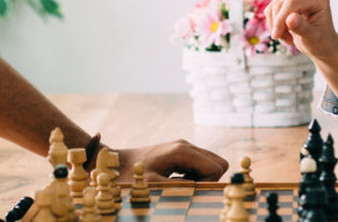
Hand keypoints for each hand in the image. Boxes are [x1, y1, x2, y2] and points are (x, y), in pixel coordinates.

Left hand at [114, 140, 228, 181]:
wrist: (118, 162)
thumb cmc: (133, 175)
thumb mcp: (155, 185)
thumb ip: (181, 187)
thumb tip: (201, 190)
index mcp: (182, 151)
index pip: (215, 167)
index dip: (209, 183)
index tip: (191, 190)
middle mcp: (186, 145)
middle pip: (219, 162)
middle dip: (210, 178)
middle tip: (190, 187)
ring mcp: (184, 146)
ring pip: (211, 162)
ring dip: (202, 177)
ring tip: (182, 183)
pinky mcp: (181, 151)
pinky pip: (200, 163)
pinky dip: (195, 174)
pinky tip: (178, 179)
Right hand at [265, 0, 337, 56]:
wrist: (322, 44)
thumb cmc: (321, 42)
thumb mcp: (312, 38)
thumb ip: (302, 27)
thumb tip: (290, 18)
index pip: (291, 2)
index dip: (280, 19)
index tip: (276, 36)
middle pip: (280, 4)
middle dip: (278, 24)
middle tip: (288, 40)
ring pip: (273, 6)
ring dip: (276, 25)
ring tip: (288, 37)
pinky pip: (272, 8)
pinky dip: (274, 23)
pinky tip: (285, 31)